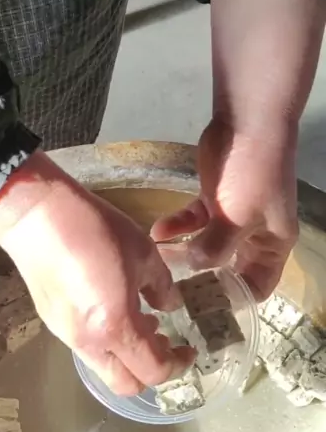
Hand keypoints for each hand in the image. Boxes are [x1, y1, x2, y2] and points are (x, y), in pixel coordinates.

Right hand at [0, 151, 193, 394]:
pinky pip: (87, 348)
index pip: (153, 370)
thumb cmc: (94, 230)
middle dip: (151, 373)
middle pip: (125, 384)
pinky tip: (113, 309)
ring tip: (142, 323)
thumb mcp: (143, 253)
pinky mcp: (52, 323)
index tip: (189, 349)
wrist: (35, 215)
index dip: (177, 366)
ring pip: (104, 368)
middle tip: (166, 345)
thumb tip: (170, 306)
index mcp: (116, 327)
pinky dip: (108, 343)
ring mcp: (66, 335)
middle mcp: (89, 342)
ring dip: (128, 357)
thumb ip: (162, 287)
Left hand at [151, 117, 298, 299]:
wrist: (248, 122)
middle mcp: (255, 236)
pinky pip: (193, 221)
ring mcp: (233, 217)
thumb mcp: (237, 219)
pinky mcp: (213, 199)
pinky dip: (177, 226)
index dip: (237, 300)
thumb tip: (194, 267)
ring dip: (185, 253)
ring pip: (208, 246)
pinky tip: (158, 231)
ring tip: (161, 263)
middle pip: (230, 270)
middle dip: (205, 281)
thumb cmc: (252, 176)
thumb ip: (215, 249)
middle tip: (176, 294)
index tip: (206, 309)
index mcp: (273, 245)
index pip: (258, 286)